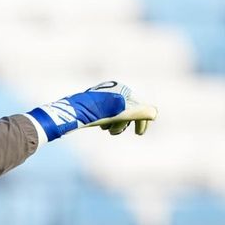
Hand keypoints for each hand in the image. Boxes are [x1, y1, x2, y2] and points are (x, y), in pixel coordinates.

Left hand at [28, 82, 156, 141]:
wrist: (69, 113)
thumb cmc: (94, 113)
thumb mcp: (119, 114)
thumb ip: (139, 113)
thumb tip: (155, 114)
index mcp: (121, 90)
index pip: (140, 107)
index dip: (143, 121)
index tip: (139, 134)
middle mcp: (113, 91)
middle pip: (130, 111)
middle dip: (126, 123)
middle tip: (115, 133)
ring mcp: (104, 97)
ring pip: (118, 114)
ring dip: (116, 124)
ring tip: (107, 129)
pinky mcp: (94, 104)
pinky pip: (109, 114)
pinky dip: (109, 121)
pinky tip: (101, 125)